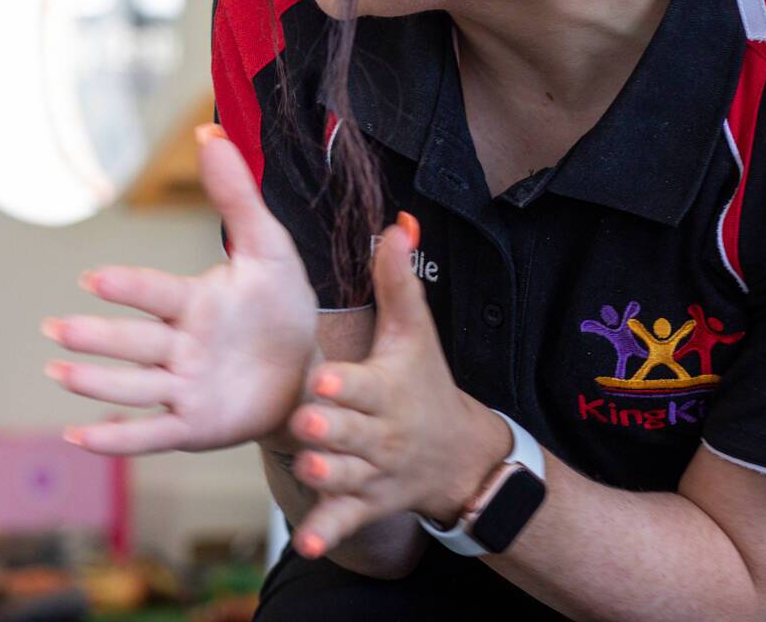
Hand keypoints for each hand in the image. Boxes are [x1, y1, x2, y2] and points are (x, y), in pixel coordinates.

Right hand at [43, 127, 316, 454]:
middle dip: (98, 337)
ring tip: (58, 372)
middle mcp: (178, 346)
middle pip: (135, 342)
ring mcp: (181, 387)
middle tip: (57, 330)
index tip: (95, 278)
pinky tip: (79, 438)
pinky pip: (151, 433)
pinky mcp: (193, 425)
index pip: (157, 294)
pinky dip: (116, 438)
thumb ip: (236, 196)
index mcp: (192, 303)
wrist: (309, 371)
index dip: (130, 288)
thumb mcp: (268, 249)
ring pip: (134, 385)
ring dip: (95, 381)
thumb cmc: (279, 306)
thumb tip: (208, 129)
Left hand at [285, 215, 511, 557]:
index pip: (367, 385)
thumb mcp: (414, 333)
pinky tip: (307, 543)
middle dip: (331, 430)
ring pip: (346, 477)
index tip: (326, 379)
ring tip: (308, 470)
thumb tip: (397, 222)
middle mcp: (381, 433)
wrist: (459, 456)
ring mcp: (374, 473)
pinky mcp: (366, 503)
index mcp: (387, 389)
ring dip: (327, 477)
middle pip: (352, 433)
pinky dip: (329, 531)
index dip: (347, 385)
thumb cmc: (425, 383)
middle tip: (307, 425)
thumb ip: (398, 280)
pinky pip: (347, 519)